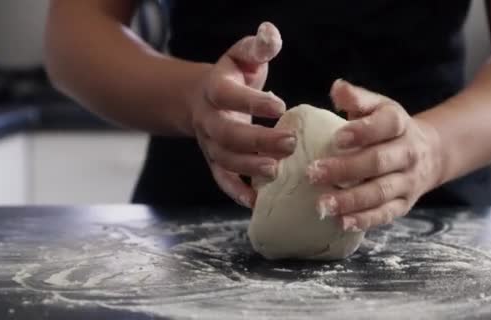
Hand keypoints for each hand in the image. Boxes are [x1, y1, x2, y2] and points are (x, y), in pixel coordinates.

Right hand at [191, 22, 295, 207]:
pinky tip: (255, 202)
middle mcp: (208, 119)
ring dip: (249, 167)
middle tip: (289, 143)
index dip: (252, 102)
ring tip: (277, 172)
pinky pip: (222, 179)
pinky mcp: (216, 161)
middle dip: (257, 141)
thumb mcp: (243, 56)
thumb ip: (258, 46)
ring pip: (225, 159)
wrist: (201, 99)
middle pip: (228, 133)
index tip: (280, 106)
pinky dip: (236, 192)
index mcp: (215, 88)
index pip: (228, 95)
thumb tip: (271, 32)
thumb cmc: (233, 76)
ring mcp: (210, 143)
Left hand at [307, 79, 443, 230]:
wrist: (429, 153)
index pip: (386, 125)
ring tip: (322, 205)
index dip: (363, 131)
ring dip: (351, 200)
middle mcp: (408, 152)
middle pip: (379, 162)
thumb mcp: (378, 107)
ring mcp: (408, 181)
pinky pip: (386, 214)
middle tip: (312, 174)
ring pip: (381, 192)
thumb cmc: (388, 129)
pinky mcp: (405, 204)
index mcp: (399, 124)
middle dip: (345, 169)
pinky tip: (341, 222)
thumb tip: (337, 88)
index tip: (337, 138)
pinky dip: (364, 220)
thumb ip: (357, 98)